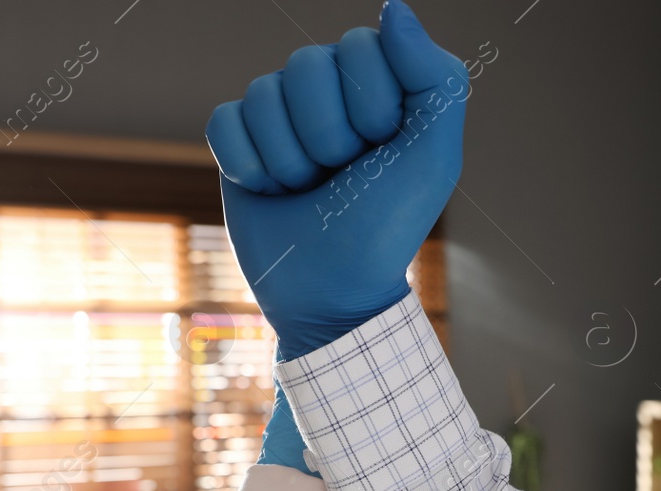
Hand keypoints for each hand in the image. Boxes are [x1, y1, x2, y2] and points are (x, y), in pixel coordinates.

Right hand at [206, 0, 468, 362]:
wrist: (331, 292)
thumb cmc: (386, 226)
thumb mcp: (432, 157)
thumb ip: (435, 79)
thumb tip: (392, 8)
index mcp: (378, 83)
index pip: (359, 46)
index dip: (370, 105)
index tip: (382, 149)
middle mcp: (327, 90)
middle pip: (306, 66)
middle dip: (328, 136)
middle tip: (342, 177)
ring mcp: (279, 114)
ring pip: (263, 94)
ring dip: (290, 159)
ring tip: (309, 190)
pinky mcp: (238, 142)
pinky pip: (226, 122)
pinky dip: (250, 166)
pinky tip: (271, 192)